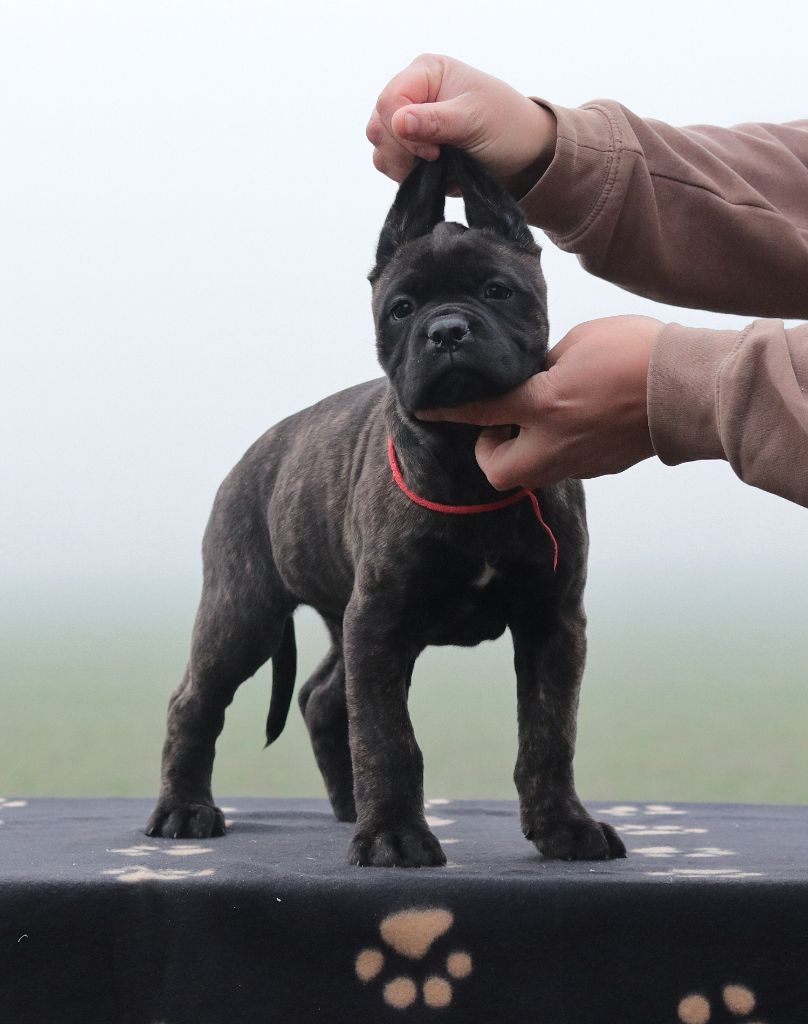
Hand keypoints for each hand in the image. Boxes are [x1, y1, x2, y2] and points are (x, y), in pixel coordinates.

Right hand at [367, 54, 556, 194]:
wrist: (522, 155)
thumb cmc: (506, 126)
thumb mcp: (474, 120)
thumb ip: (435, 121)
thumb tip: (397, 121)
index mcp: (426, 73)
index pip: (389, 100)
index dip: (402, 130)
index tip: (434, 151)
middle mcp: (412, 94)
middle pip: (379, 125)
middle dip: (401, 151)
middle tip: (434, 161)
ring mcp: (409, 123)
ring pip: (380, 147)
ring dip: (401, 165)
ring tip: (435, 167)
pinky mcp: (411, 150)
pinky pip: (389, 164)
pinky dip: (405, 174)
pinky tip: (431, 174)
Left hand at [416, 316, 663, 489]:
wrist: (690, 389)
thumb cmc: (637, 353)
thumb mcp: (577, 342)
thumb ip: (544, 364)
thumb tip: (532, 376)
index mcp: (544, 405)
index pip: (479, 411)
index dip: (446, 412)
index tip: (424, 411)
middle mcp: (555, 443)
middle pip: (495, 471)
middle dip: (488, 451)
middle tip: (503, 422)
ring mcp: (579, 461)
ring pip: (531, 472)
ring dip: (524, 450)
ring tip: (543, 417)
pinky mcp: (601, 468)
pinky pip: (564, 465)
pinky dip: (558, 449)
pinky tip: (577, 422)